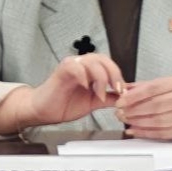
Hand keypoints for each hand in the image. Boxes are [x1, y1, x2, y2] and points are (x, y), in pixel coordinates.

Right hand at [0, 53, 123, 134]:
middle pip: (103, 59)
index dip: (119, 76)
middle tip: (116, 89)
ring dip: (100, 78)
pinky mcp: (61, 71)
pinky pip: (74, 66)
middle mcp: (81, 65)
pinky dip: (83, 75)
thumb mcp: (93, 102)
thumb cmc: (64, 104)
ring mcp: (71, 66)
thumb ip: (109, 98)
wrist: (44, 111)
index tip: (123, 91)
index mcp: (90, 70)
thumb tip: (127, 97)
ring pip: (92, 61)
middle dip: (113, 74)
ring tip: (99, 94)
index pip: (109, 64)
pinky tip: (85, 86)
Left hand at [115, 76, 171, 139]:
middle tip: (119, 111)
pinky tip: (134, 130)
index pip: (152, 88)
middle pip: (152, 105)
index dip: (134, 95)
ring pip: (155, 120)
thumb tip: (126, 88)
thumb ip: (150, 86)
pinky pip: (161, 133)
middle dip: (132, 109)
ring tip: (124, 119)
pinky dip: (145, 133)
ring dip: (136, 121)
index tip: (120, 100)